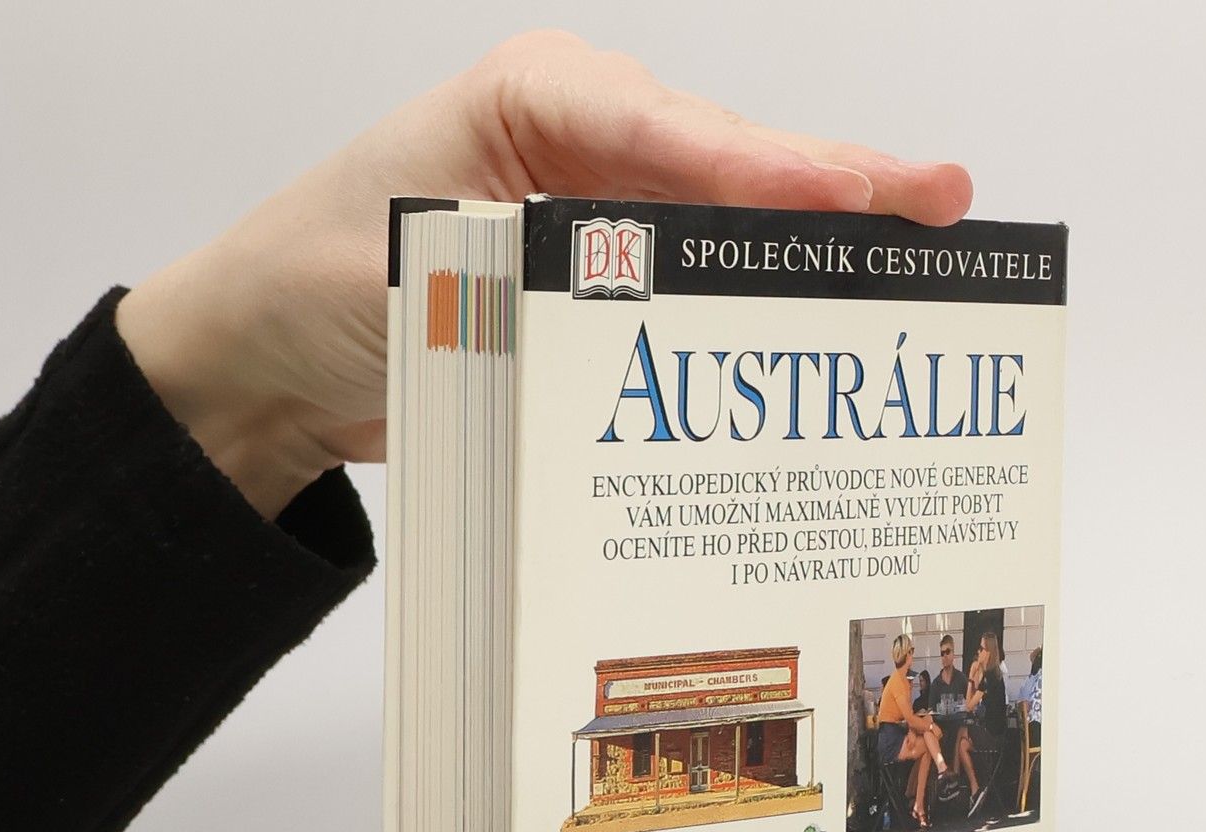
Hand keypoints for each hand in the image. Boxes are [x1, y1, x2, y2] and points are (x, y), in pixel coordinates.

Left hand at [116, 31, 972, 516]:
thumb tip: (638, 316)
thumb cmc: (311, 280)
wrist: (262, 357)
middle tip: (942, 203)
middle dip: (834, 192)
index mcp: (535, 100)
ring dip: (807, 256)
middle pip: (727, 169)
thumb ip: (533, 282)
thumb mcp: (414, 271)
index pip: (674, 135)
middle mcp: (579, 143)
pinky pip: (687, 288)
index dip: (771, 171)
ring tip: (915, 263)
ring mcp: (595, 213)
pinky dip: (746, 311)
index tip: (855, 195)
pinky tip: (810, 333)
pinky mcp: (596, 282)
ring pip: (722, 228)